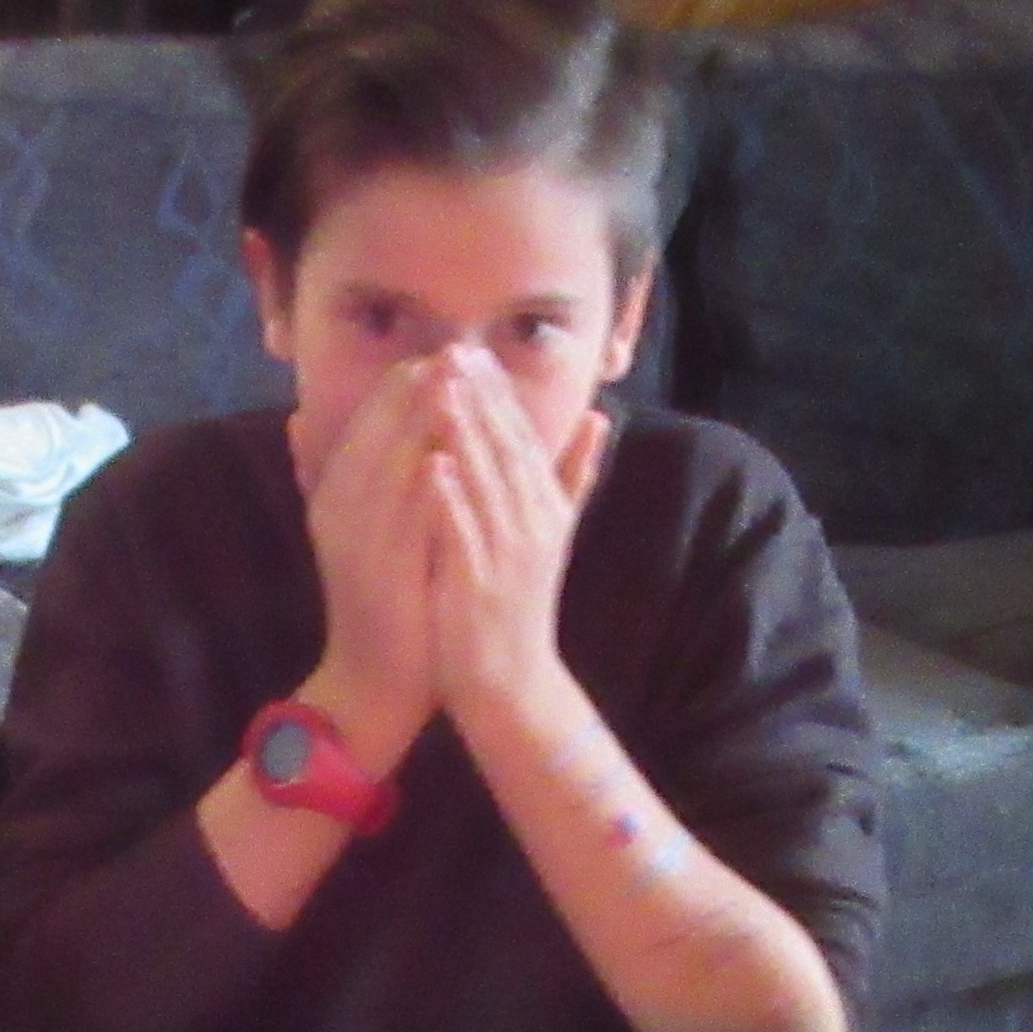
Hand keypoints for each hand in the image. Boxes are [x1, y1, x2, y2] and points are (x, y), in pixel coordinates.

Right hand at [291, 362, 443, 749]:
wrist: (374, 681)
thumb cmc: (379, 601)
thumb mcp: (345, 531)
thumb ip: (323, 474)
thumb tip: (297, 417)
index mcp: (331, 498)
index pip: (361, 425)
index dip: (398, 386)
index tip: (438, 352)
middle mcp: (337, 514)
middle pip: (371, 436)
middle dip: (410, 390)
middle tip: (451, 349)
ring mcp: (356, 544)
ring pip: (384, 469)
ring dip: (415, 423)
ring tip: (449, 380)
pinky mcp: (379, 576)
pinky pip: (399, 524)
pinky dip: (418, 489)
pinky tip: (441, 457)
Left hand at [422, 365, 603, 731]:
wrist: (513, 683)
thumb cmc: (521, 605)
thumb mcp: (556, 534)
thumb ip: (574, 474)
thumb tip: (598, 416)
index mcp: (547, 507)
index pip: (523, 436)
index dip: (499, 391)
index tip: (472, 348)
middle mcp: (535, 524)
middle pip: (508, 449)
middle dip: (481, 397)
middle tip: (455, 349)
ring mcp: (510, 554)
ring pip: (488, 482)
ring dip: (466, 433)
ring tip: (443, 389)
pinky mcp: (482, 585)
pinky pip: (466, 535)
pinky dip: (453, 499)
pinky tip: (434, 465)